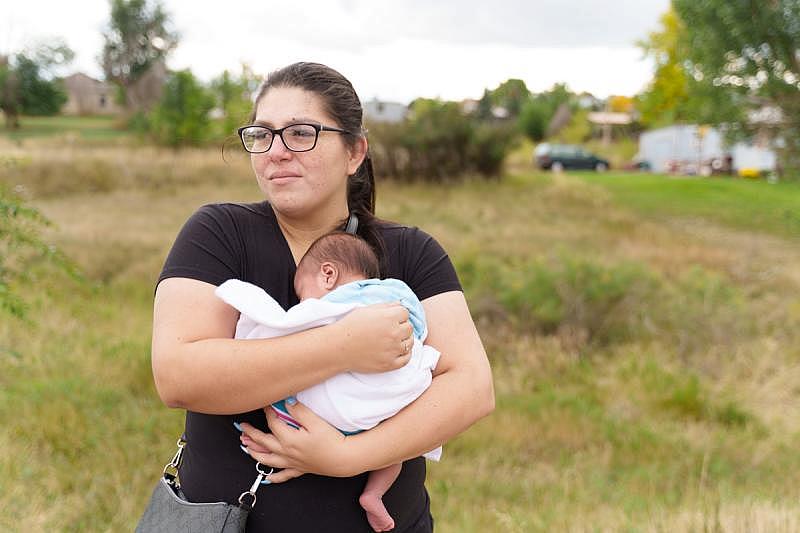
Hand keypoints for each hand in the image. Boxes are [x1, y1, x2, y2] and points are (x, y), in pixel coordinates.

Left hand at [239, 401, 359, 482]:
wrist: (343, 458)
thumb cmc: (332, 440)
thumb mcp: (316, 422)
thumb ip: (299, 411)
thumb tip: (286, 402)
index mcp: (289, 439)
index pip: (273, 423)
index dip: (268, 412)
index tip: (266, 404)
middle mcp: (287, 452)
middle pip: (264, 442)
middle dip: (251, 433)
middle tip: (242, 427)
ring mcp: (292, 462)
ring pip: (268, 460)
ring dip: (255, 453)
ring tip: (246, 448)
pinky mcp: (300, 469)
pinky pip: (283, 476)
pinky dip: (273, 477)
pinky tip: (267, 477)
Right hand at [332, 302, 413, 372]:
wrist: (337, 347)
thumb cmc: (350, 326)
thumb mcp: (367, 310)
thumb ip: (386, 306)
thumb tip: (401, 304)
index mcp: (389, 317)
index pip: (405, 313)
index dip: (397, 314)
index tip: (389, 318)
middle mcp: (394, 333)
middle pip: (409, 327)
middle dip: (401, 326)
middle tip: (389, 329)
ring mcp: (393, 350)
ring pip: (410, 343)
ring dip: (403, 340)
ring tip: (391, 340)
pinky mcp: (390, 364)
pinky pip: (407, 359)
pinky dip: (404, 354)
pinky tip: (396, 351)